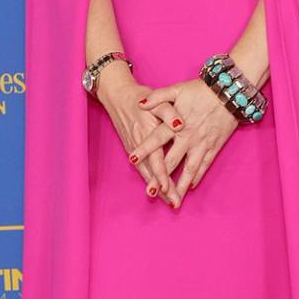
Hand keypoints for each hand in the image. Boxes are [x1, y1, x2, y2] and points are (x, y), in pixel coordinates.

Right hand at [96, 68, 182, 206]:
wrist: (117, 96)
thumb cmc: (140, 98)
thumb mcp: (156, 100)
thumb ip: (169, 112)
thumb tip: (180, 124)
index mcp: (147, 134)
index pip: (156, 160)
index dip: (162, 176)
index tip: (169, 189)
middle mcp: (139, 145)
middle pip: (151, 172)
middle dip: (163, 189)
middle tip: (174, 203)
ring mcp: (134, 148)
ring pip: (145, 173)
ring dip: (156, 187)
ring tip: (168, 201)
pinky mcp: (132, 148)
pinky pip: (142, 168)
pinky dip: (150, 179)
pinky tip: (157, 188)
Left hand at [131, 77, 239, 208]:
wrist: (229, 92)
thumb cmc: (201, 90)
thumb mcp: (178, 89)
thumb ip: (158, 97)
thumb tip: (141, 104)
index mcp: (176, 124)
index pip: (156, 139)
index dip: (145, 149)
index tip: (133, 159)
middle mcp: (188, 137)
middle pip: (171, 161)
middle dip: (161, 178)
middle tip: (151, 192)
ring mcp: (202, 144)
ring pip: (189, 169)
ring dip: (181, 186)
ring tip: (174, 201)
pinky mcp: (214, 147)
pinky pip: (204, 165)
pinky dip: (197, 176)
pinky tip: (191, 186)